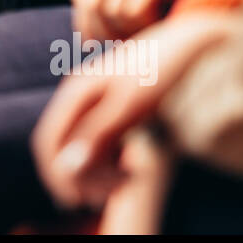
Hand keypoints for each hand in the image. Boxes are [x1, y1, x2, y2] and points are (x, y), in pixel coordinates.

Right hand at [31, 16, 232, 210]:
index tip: (81, 201)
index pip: (49, 141)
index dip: (58, 175)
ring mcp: (96, 101)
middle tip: (116, 193)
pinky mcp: (114, 107)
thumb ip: (97, 135)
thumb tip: (66, 167)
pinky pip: (100, 141)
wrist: (193, 41)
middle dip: (82, 176)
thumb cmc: (163, 69)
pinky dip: (110, 160)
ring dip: (98, 171)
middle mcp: (80, 96)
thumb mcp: (131, 105)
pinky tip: (133, 167)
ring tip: (130, 180)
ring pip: (83, 147)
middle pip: (64, 147)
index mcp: (76, 92)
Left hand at [53, 0, 230, 41]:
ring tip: (148, 28)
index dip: (77, 16)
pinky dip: (145, 23)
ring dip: (129, 29)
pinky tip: (160, 19)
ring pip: (112, 11)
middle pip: (89, 3)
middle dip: (101, 30)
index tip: (89, 39)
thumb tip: (104, 19)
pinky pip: (133, 10)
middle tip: (121, 42)